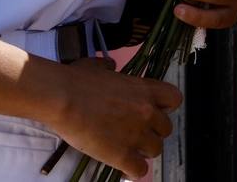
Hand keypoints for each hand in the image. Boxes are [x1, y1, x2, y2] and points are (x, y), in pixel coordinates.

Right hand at [49, 59, 180, 178]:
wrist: (62, 99)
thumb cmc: (76, 79)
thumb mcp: (96, 66)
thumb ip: (108, 67)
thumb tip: (110, 66)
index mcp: (143, 89)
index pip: (174, 99)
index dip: (165, 106)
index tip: (152, 109)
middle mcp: (146, 112)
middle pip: (166, 129)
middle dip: (152, 130)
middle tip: (134, 131)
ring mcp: (136, 135)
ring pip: (156, 150)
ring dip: (143, 150)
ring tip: (127, 147)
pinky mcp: (123, 156)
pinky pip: (140, 170)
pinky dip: (133, 169)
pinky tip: (123, 164)